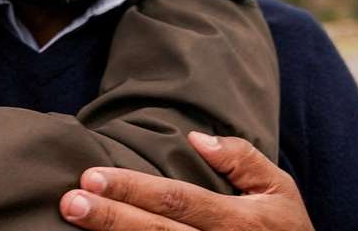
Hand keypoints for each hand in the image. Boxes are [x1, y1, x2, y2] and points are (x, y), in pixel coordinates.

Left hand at [60, 132, 313, 230]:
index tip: (93, 176)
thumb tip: (195, 137)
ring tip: (74, 221)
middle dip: (110, 217)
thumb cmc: (286, 230)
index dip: (133, 189)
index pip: (176, 201)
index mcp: (238, 221)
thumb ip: (242, 159)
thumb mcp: (279, 190)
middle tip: (70, 201)